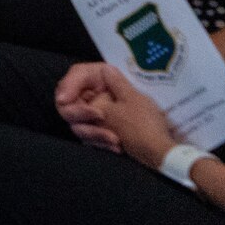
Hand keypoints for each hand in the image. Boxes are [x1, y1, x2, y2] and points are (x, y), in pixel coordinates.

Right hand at [55, 62, 178, 167]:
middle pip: (71, 101)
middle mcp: (98, 95)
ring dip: (94, 132)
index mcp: (107, 82)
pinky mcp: (99, 129)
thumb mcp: (130, 101)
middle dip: (82, 114)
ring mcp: (97, 114)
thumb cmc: (145, 126)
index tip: (65, 100)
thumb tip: (105, 68)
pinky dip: (101, 141)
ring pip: (78, 122)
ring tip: (115, 140)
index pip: (78, 74)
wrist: (159, 156)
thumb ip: (111, 85)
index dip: (68, 85)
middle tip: (98, 118)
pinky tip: (116, 147)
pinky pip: (89, 134)